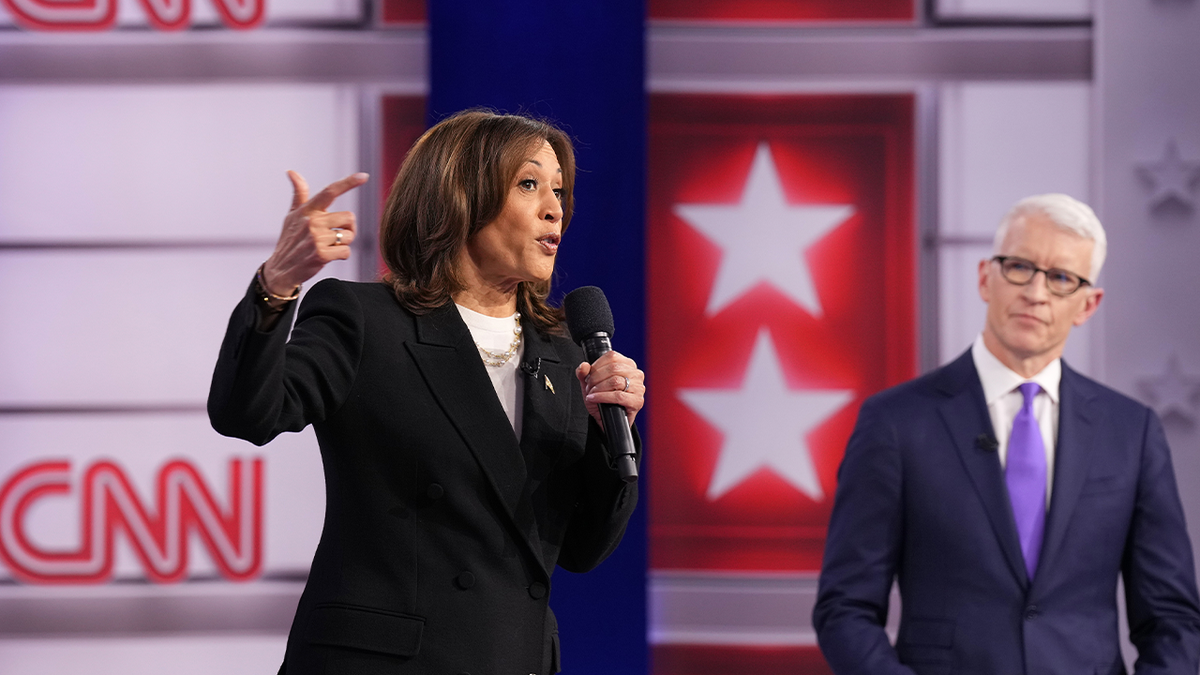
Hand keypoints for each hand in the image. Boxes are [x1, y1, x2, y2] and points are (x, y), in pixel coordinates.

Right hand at [261, 170, 368, 294]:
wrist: (280, 270)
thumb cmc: (290, 240)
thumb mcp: (292, 216)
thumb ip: (299, 194)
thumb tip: (291, 172)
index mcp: (307, 210)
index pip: (329, 192)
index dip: (348, 183)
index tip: (364, 175)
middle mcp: (312, 222)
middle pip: (349, 218)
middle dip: (348, 228)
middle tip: (336, 235)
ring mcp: (316, 239)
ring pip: (349, 236)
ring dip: (344, 243)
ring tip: (329, 247)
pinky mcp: (321, 255)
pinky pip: (346, 251)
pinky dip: (342, 255)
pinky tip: (329, 256)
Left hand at [575, 351, 644, 428]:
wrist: (606, 419)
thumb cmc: (601, 399)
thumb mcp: (589, 384)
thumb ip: (583, 373)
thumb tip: (584, 365)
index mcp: (627, 364)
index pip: (612, 356)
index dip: (596, 365)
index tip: (588, 376)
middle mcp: (636, 374)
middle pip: (613, 368)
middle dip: (596, 378)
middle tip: (588, 387)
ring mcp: (639, 387)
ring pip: (615, 381)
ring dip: (598, 388)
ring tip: (591, 394)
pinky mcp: (637, 401)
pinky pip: (618, 396)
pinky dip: (602, 397)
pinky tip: (594, 399)